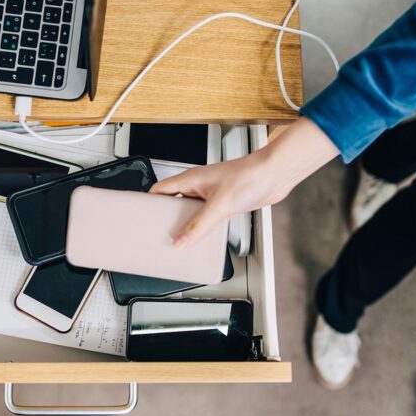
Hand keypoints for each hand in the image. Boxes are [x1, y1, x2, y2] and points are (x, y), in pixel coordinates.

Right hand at [149, 117, 339, 248]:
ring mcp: (212, 193)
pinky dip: (202, 226)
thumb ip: (198, 225)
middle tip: (160, 233)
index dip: (148, 202)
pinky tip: (203, 236)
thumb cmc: (249, 176)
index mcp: (190, 179)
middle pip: (173, 202)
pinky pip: (206, 216)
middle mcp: (199, 185)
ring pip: (191, 210)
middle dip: (166, 217)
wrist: (275, 174)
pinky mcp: (225, 202)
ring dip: (186, 223)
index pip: (159, 190)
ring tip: (180, 238)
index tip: (141, 216)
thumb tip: (181, 240)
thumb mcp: (219, 205)